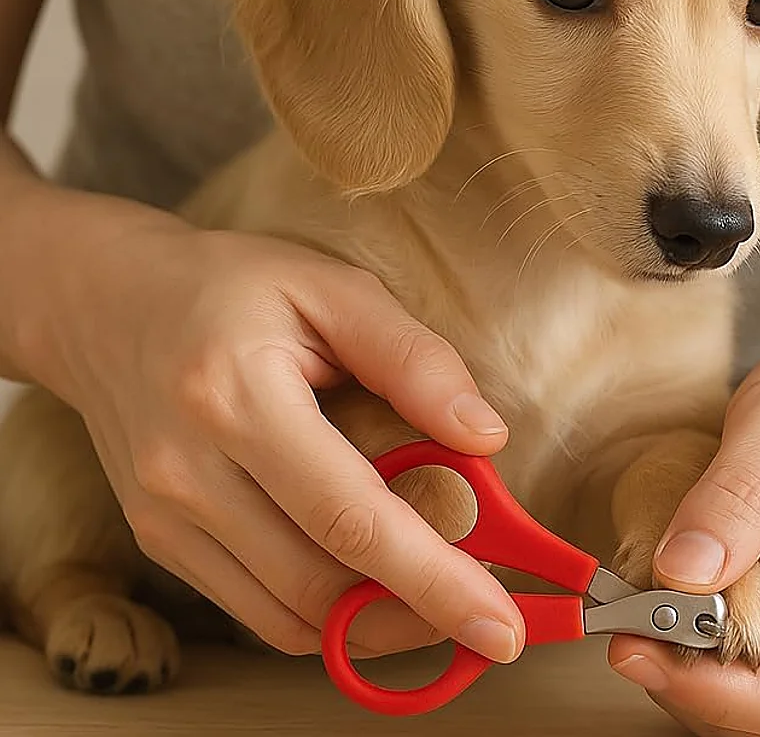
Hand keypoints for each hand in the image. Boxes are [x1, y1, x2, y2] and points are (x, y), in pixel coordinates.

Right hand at [23, 200, 523, 660]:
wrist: (103, 305)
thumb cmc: (234, 287)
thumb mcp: (333, 288)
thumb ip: (413, 359)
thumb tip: (487, 437)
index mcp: (235, 398)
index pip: (349, 517)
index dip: (433, 580)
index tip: (500, 626)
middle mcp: (187, 473)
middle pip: (319, 585)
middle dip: (420, 617)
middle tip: (492, 619)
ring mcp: (164, 517)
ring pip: (288, 618)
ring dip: (378, 628)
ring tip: (444, 603)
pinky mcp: (161, 541)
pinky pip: (257, 613)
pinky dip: (326, 620)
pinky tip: (376, 593)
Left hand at [608, 318, 759, 735]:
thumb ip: (736, 500)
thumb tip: (680, 577)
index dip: (734, 697)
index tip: (645, 655)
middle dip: (701, 682)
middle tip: (624, 628)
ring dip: (695, 665)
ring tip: (639, 608)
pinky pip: (753, 654)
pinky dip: (701, 638)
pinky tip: (665, 598)